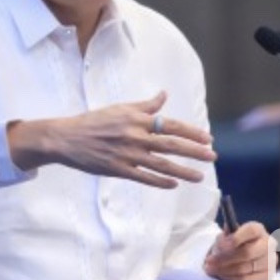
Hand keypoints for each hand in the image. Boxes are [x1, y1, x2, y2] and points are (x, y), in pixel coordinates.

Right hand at [7, 91, 215, 187]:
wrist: (67, 138)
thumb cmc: (94, 121)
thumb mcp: (120, 108)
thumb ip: (145, 105)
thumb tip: (163, 95)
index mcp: (136, 119)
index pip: (171, 125)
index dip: (191, 132)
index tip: (208, 138)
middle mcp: (135, 136)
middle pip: (171, 145)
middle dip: (195, 151)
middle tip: (212, 156)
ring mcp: (127, 154)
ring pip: (161, 164)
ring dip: (183, 170)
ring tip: (200, 176)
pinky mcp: (118, 169)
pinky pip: (144, 177)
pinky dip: (160, 181)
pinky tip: (174, 184)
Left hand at [204, 222, 276, 279]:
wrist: (248, 253)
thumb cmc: (236, 241)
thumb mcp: (230, 234)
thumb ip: (226, 235)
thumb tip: (222, 239)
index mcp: (258, 229)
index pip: (251, 231)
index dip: (235, 238)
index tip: (219, 246)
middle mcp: (269, 244)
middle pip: (247, 253)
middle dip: (225, 259)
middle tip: (208, 262)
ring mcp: (270, 261)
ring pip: (244, 268)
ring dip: (224, 270)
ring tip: (210, 269)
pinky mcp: (268, 275)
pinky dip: (231, 278)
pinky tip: (221, 275)